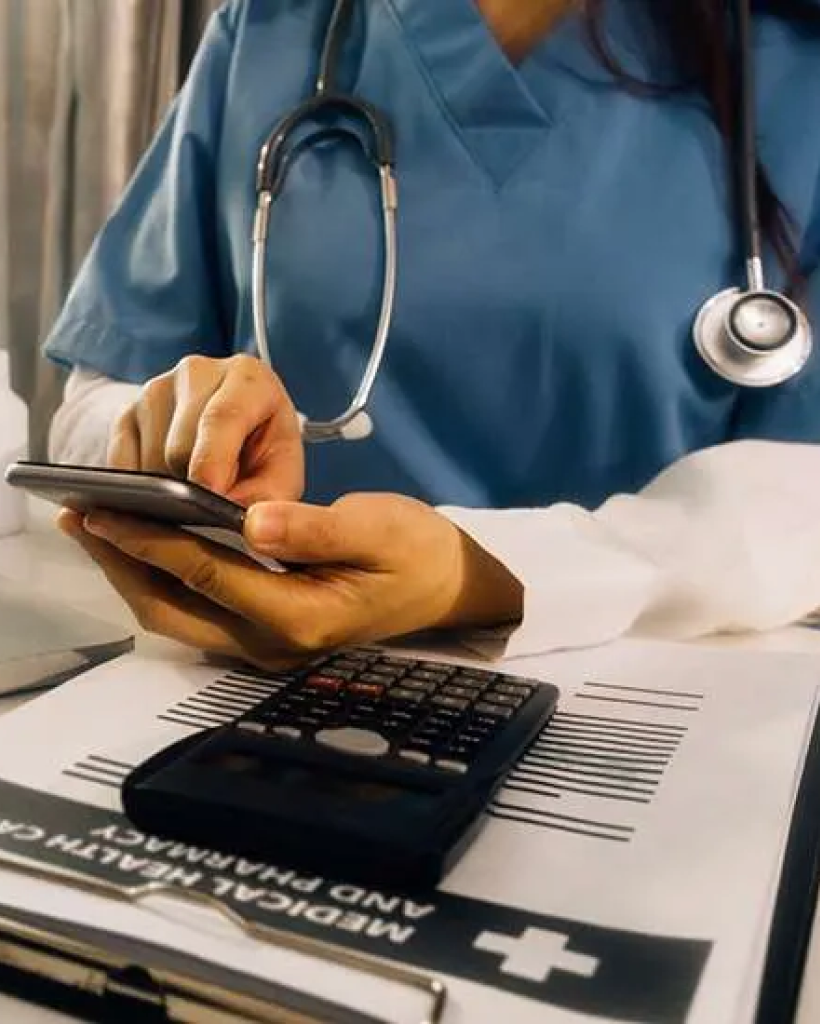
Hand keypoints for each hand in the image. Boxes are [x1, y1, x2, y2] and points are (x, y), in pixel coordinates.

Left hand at [57, 494, 522, 668]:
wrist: (448, 588)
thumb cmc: (420, 553)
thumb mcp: (380, 527)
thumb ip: (316, 528)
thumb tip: (253, 522)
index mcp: (300, 616)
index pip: (207, 574)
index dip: (152, 540)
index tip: (107, 509)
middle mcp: (274, 642)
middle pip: (174, 609)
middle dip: (123, 565)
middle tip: (81, 518)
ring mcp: (267, 645)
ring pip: (179, 617)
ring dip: (135, 574)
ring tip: (99, 530)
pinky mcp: (265, 632)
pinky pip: (196, 611)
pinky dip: (163, 578)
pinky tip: (146, 546)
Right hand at [108, 354, 302, 503]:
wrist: (237, 435)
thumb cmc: (263, 453)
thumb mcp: (282, 474)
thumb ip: (266, 496)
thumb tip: (231, 517)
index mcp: (247, 378)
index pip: (223, 417)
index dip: (213, 460)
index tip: (209, 495)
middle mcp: (197, 373)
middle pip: (179, 446)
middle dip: (194, 487)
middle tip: (214, 503)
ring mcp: (156, 390)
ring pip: (149, 460)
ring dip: (169, 492)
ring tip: (197, 493)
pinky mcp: (126, 413)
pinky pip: (122, 467)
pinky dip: (143, 491)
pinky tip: (169, 491)